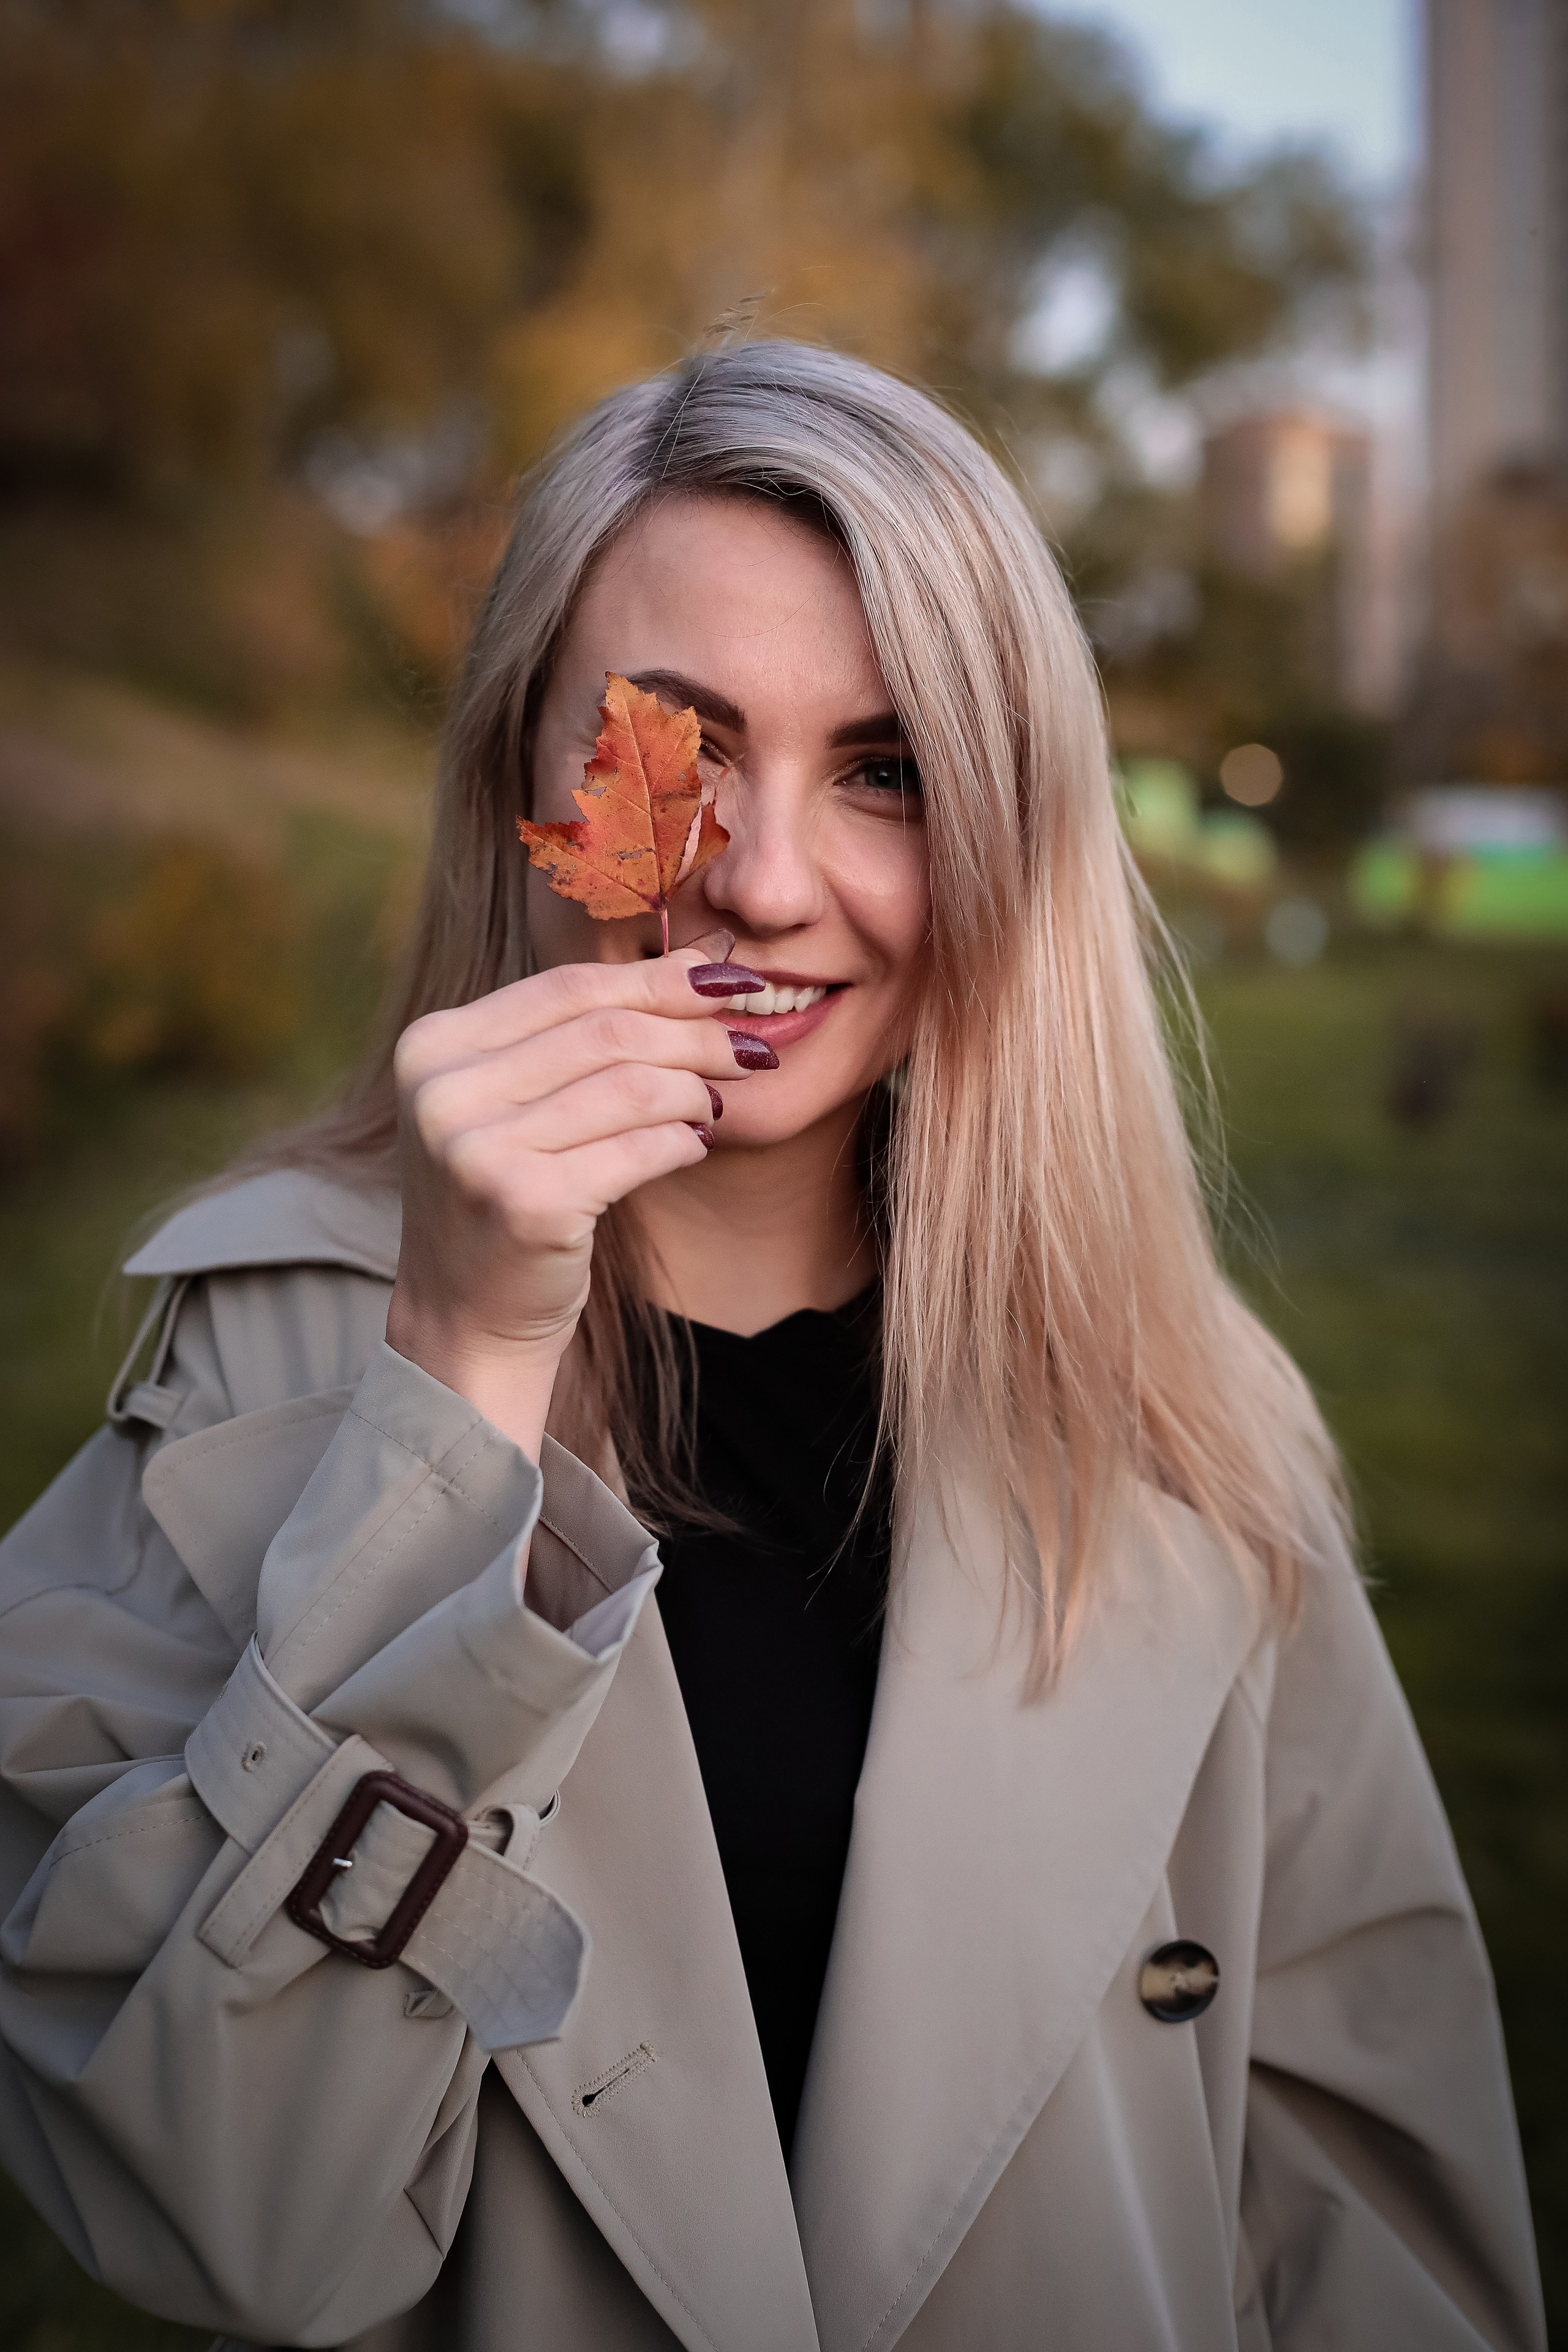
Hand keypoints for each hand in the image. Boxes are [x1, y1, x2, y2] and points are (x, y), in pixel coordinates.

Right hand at [385, 929, 756, 1455]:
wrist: (466, 1322)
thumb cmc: (508, 1201)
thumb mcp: (518, 1104)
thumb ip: (582, 1033)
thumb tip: (705, 956)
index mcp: (433, 1047)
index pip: (568, 986)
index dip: (659, 977)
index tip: (731, 979)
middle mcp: (443, 1090)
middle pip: (606, 1030)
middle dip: (695, 1033)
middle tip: (750, 1048)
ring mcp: (476, 1149)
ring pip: (630, 1085)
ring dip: (695, 1089)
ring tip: (720, 1101)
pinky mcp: (523, 1203)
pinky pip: (637, 1149)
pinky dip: (679, 1142)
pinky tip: (695, 1145)